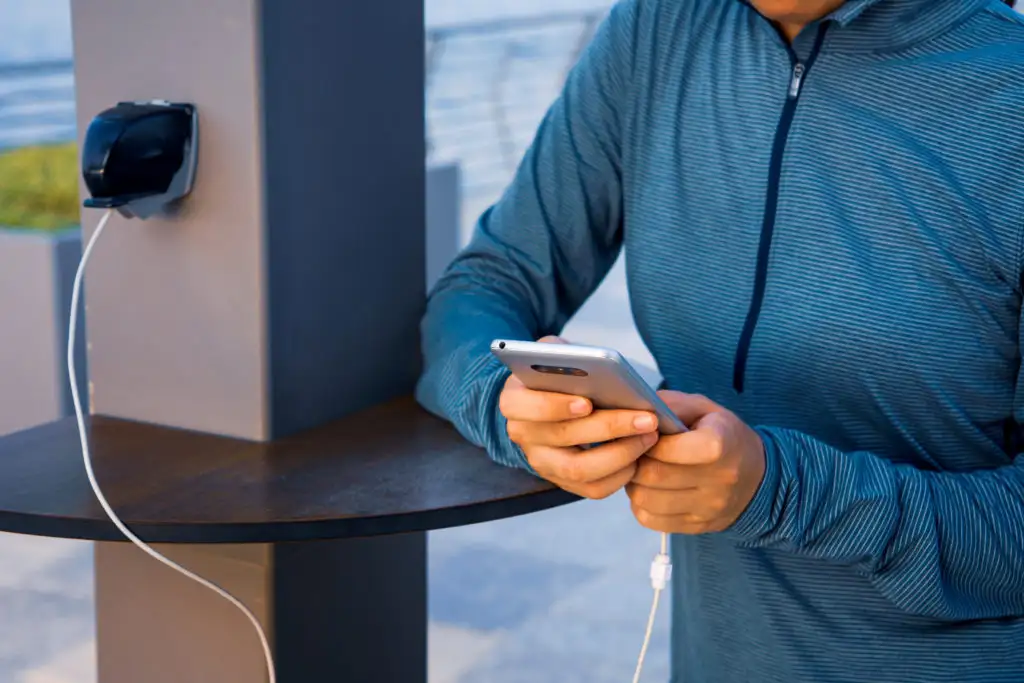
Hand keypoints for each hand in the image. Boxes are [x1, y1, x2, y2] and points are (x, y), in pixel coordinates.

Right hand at [500, 336, 660, 499]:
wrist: (552, 401)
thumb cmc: (559, 374)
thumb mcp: (555, 354)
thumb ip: (566, 355)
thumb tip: (593, 363)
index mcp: (514, 400)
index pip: (523, 407)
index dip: (553, 407)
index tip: (587, 402)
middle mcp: (523, 435)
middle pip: (563, 436)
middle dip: (610, 427)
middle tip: (646, 418)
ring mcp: (542, 462)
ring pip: (579, 470)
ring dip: (620, 454)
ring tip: (649, 436)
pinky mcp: (563, 481)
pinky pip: (593, 489)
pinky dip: (620, 476)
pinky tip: (640, 456)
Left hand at [626, 391, 765, 534]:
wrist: (757, 477)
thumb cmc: (725, 435)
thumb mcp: (704, 408)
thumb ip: (670, 406)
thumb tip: (637, 413)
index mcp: (718, 445)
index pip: (665, 449)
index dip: (646, 441)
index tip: (644, 436)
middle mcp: (716, 482)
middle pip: (653, 476)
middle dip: (636, 462)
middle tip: (635, 453)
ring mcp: (707, 509)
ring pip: (646, 501)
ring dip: (634, 484)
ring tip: (641, 470)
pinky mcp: (697, 527)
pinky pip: (651, 520)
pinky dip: (641, 505)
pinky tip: (650, 490)